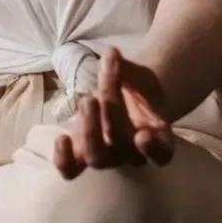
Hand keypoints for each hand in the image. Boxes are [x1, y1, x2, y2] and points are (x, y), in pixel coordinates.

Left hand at [52, 47, 173, 174]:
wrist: (129, 99)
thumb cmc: (140, 89)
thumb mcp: (139, 76)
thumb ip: (126, 69)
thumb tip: (111, 53)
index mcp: (158, 138)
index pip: (161, 153)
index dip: (153, 149)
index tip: (143, 136)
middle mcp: (134, 154)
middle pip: (121, 145)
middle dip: (109, 118)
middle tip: (97, 96)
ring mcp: (109, 157)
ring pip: (97, 159)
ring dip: (88, 131)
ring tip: (86, 102)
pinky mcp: (84, 154)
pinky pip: (73, 169)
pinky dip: (64, 159)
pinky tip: (61, 138)